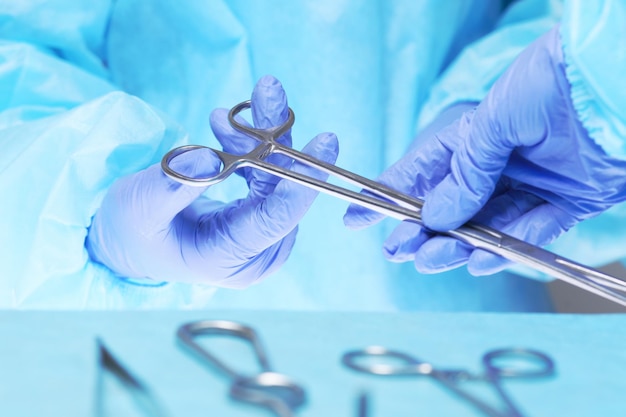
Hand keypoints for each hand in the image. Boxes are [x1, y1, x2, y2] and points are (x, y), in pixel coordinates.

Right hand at [87, 75, 338, 287]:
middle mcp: (255, 252)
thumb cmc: (132, 230)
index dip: (302, 179)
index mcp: (229, 258)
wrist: (131, 240)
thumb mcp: (139, 209)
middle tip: (268, 90)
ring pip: (277, 176)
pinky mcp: (258, 217)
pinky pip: (266, 174)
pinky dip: (250, 146)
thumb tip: (208, 159)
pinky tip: (227, 126)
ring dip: (260, 135)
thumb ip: (170, 188)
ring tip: (238, 105)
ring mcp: (259, 235)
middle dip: (274, 137)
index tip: (325, 140)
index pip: (276, 218)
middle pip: (281, 189)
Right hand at [344, 26, 625, 275]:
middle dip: (423, 233)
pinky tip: (487, 258)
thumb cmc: (548, 85)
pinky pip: (530, 233)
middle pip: (448, 210)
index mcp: (469, 140)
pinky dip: (509, 249)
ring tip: (442, 258)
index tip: (355, 221)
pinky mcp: (563, 204)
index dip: (385, 200)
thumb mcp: (492, 122)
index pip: (417, 174)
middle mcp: (494, 167)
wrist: (616, 85)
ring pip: (484, 229)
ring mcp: (527, 186)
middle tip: (404, 251)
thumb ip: (464, 174)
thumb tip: (436, 217)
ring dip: (460, 248)